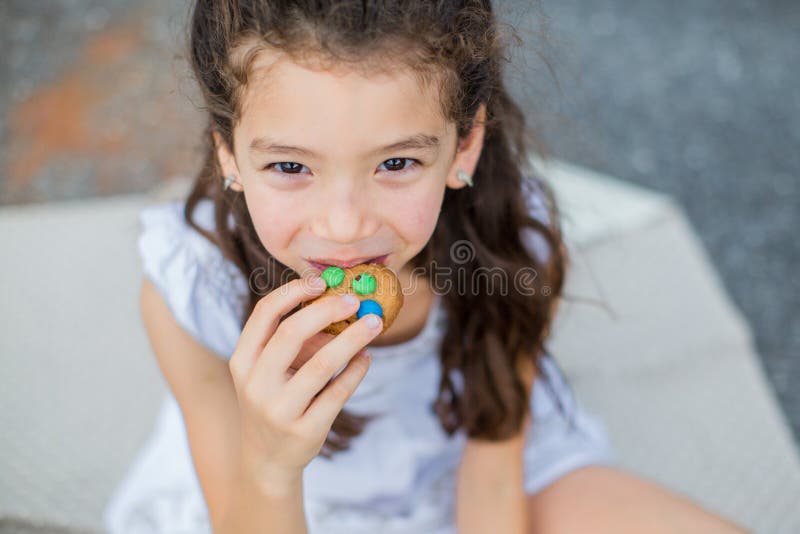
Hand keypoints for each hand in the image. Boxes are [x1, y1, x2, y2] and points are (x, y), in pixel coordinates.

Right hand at [228, 276, 382, 492]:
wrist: (266, 460)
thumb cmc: (274, 400)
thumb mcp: (270, 372)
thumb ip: (296, 342)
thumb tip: (339, 309)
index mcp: (243, 361)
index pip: (264, 313)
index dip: (294, 292)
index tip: (322, 282)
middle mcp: (256, 384)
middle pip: (291, 333)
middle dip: (327, 310)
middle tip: (354, 300)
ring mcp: (279, 410)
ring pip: (321, 364)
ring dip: (353, 339)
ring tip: (374, 324)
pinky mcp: (305, 431)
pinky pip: (338, 392)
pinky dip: (356, 371)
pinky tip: (366, 358)